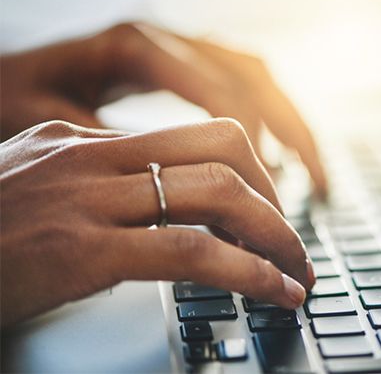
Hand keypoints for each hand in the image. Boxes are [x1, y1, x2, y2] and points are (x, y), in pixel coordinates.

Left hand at [0, 22, 326, 194]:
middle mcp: (167, 37)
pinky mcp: (181, 60)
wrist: (1, 68)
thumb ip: (111, 147)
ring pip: (256, 75)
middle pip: (253, 78)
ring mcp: (178, 43)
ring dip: (290, 124)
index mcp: (135, 47)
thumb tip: (168, 189)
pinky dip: (267, 117)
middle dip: (292, 136)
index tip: (268, 205)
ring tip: (312, 175)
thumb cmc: (17, 94)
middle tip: (315, 192)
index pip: (219, 97)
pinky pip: (240, 82)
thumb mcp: (50, 123)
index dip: (251, 153)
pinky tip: (275, 152)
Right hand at [0, 119, 314, 326]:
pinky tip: (271, 290)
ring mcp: (88, 200)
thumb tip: (159, 194)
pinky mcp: (82, 251)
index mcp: (88, 141)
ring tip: (297, 268)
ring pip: (216, 195)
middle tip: (293, 238)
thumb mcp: (39, 186)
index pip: (200, 134)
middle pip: (222, 150)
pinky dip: (244, 271)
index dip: (251, 169)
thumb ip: (97, 180)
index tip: (270, 205)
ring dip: (272, 233)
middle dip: (273, 196)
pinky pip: (189, 252)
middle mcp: (94, 158)